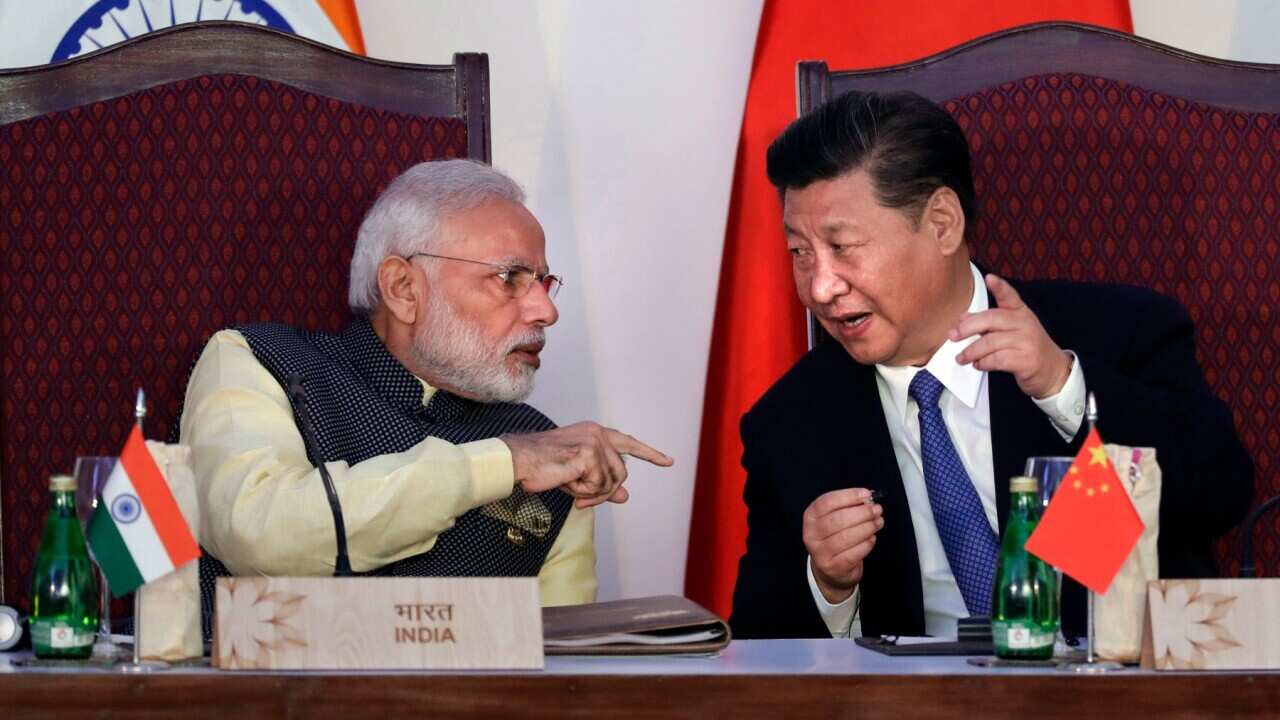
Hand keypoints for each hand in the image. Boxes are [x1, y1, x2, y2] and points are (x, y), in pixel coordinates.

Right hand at [501, 422, 672, 508]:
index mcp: (594, 432)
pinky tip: (567, 484)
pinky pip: (598, 485)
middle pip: (621, 472)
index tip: (668, 461)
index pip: (628, 442)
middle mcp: (597, 433)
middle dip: (604, 492)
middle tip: (582, 499)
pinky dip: (583, 492)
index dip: (649, 454)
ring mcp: (594, 441)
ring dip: (592, 493)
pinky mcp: (588, 454)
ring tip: (570, 488)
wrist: (517, 461)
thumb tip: (625, 496)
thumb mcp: (578, 477)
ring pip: (612, 481)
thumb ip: (603, 484)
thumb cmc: (541, 467)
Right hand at [803, 488, 882, 603]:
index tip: (866, 494)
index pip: (827, 502)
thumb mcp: (835, 518)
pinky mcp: (833, 567)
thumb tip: (867, 498)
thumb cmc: (835, 537)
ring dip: (867, 527)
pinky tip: (872, 538)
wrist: (830, 570)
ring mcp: (820, 553)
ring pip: (846, 537)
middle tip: (877, 510)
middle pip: (838, 519)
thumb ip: (848, 506)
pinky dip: (866, 544)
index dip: (848, 496)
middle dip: (861, 513)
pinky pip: (853, 553)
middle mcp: (811, 534)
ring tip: (878, 522)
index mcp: (810, 517)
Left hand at [951, 274, 1072, 398]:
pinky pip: (997, 359)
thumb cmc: (1026, 348)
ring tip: (962, 358)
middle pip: (991, 319)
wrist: (1053, 371)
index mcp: (1021, 313)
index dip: (999, 287)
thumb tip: (962, 318)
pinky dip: (983, 363)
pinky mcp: (1027, 360)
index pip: (1010, 296)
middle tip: (953, 336)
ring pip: (991, 342)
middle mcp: (1026, 323)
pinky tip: (978, 365)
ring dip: (971, 352)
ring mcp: (1028, 341)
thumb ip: (988, 324)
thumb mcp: (1010, 331)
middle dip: (967, 328)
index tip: (990, 278)